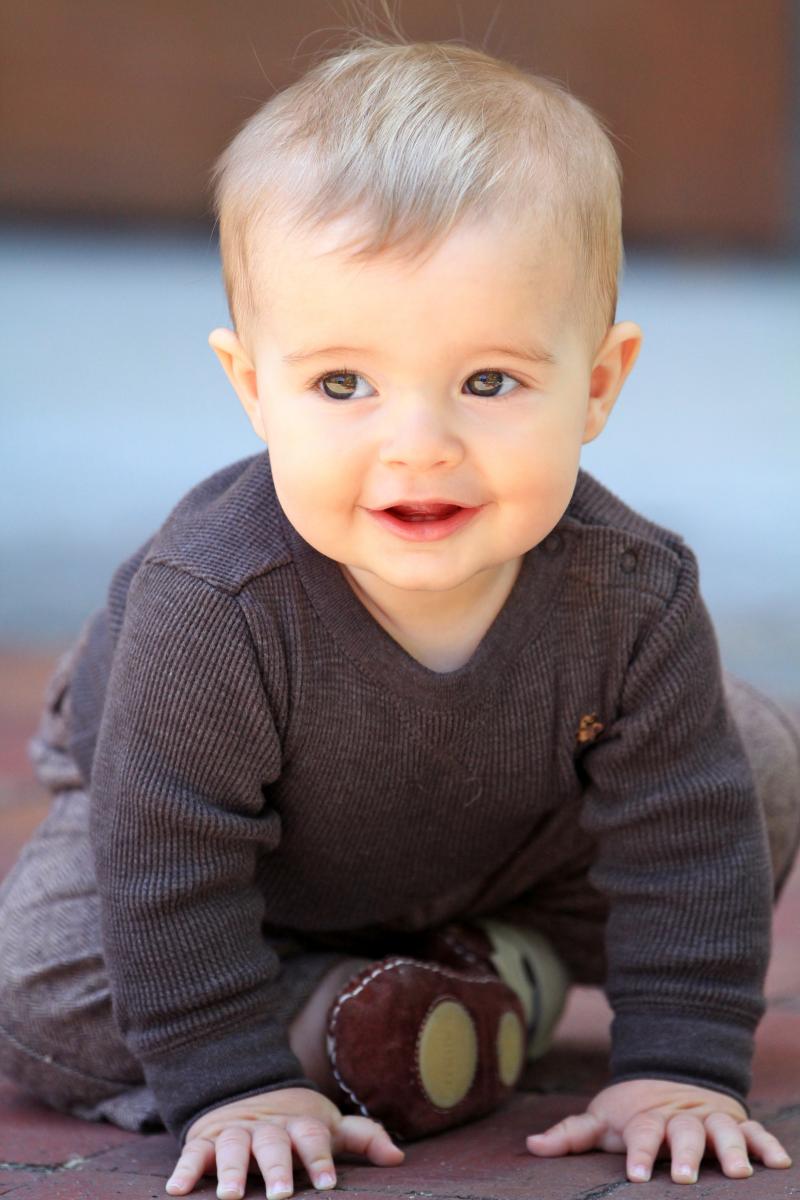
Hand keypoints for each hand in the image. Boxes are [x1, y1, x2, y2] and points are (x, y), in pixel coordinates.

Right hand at [165, 1086, 404, 1198]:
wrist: (246, 1090)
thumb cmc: (295, 1122)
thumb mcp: (328, 1125)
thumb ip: (362, 1138)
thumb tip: (398, 1157)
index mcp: (299, 1123)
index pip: (313, 1138)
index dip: (319, 1159)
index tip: (328, 1184)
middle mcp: (267, 1126)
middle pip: (273, 1143)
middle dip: (276, 1167)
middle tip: (281, 1194)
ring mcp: (235, 1131)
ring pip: (234, 1146)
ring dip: (232, 1170)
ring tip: (231, 1196)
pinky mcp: (206, 1140)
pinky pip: (193, 1152)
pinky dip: (184, 1169)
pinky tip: (176, 1191)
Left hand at [526, 1079, 791, 1183]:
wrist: (668, 1075)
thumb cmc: (631, 1111)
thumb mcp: (601, 1119)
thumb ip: (571, 1134)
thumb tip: (530, 1146)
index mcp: (647, 1118)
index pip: (642, 1134)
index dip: (639, 1153)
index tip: (638, 1175)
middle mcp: (680, 1117)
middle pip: (684, 1132)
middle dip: (685, 1153)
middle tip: (685, 1176)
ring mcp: (709, 1118)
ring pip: (722, 1129)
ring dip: (731, 1147)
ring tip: (737, 1171)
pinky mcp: (735, 1121)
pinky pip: (755, 1130)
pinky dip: (766, 1144)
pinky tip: (779, 1163)